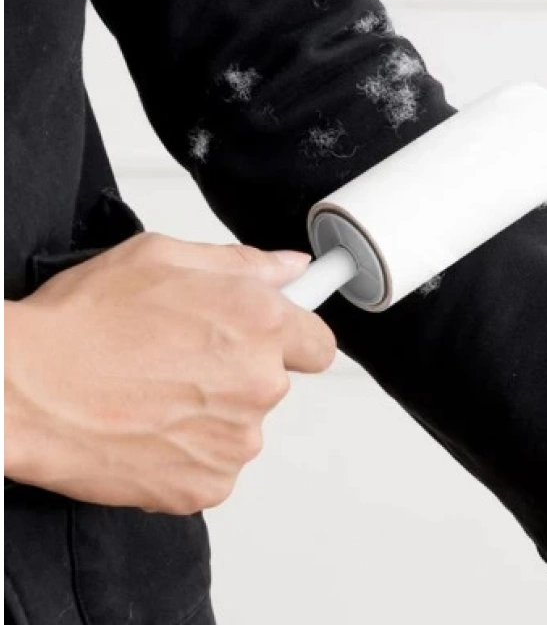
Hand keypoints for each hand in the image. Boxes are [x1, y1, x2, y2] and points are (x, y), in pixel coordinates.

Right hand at [5, 233, 335, 514]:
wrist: (21, 390)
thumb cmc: (83, 322)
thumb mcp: (165, 258)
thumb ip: (244, 263)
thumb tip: (291, 268)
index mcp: (260, 323)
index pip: (319, 343)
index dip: (295, 338)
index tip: (277, 339)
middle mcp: (259, 384)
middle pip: (274, 382)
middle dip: (240, 369)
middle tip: (183, 356)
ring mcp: (235, 442)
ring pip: (242, 425)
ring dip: (214, 412)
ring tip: (156, 391)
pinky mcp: (207, 485)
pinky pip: (216, 464)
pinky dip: (191, 451)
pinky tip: (150, 426)